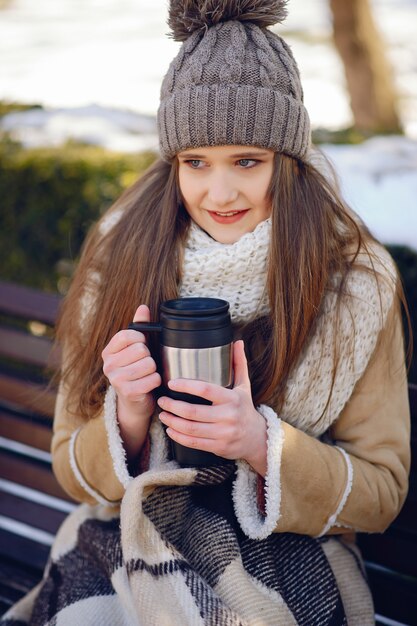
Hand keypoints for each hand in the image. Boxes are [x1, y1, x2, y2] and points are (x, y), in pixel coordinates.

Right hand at [102, 304, 160, 459]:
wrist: (134, 402)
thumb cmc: (136, 371)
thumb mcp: (136, 348)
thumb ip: (139, 327)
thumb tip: (143, 307)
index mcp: (108, 351)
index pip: (129, 334)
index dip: (141, 339)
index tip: (141, 347)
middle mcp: (108, 364)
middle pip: (141, 349)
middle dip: (149, 357)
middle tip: (143, 366)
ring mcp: (115, 379)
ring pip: (148, 364)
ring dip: (153, 370)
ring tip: (146, 375)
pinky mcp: (127, 392)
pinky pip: (153, 378)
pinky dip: (156, 382)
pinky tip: (148, 385)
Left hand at [157, 340, 266, 474]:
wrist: (257, 438)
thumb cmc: (245, 408)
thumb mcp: (244, 386)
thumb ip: (239, 364)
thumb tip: (238, 342)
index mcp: (233, 399)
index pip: (205, 390)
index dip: (186, 386)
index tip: (171, 383)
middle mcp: (228, 416)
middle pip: (193, 412)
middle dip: (173, 406)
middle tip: (162, 401)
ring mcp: (223, 433)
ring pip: (191, 429)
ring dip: (172, 422)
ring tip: (162, 415)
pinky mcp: (218, 447)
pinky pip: (194, 443)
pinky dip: (179, 436)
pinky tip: (170, 429)